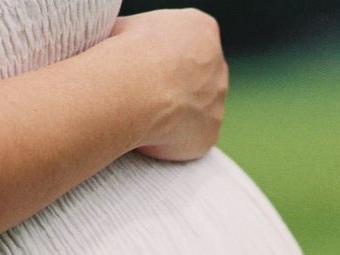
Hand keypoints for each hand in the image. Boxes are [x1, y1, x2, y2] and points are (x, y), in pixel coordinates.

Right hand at [109, 9, 227, 161]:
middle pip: (195, 77)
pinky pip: (189, 138)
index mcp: (201, 28)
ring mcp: (217, 99)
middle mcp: (217, 63)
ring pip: (195, 109)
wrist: (134, 88)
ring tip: (139, 116)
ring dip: (171, 114)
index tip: (139, 67)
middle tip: (139, 95)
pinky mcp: (209, 132)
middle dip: (170, 87)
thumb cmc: (122, 53)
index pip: (185, 43)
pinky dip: (170, 140)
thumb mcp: (125, 28)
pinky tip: (147, 135)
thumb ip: (137, 39)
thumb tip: (123, 50)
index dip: (159, 57)